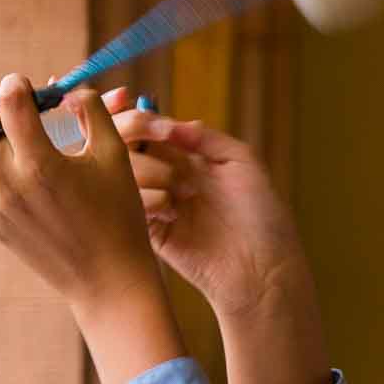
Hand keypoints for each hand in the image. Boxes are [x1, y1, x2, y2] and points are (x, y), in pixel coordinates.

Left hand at [0, 74, 161, 312]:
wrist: (111, 276)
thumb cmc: (120, 216)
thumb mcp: (117, 158)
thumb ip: (94, 113)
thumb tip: (69, 91)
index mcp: (41, 162)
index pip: (11, 102)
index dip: (17, 84)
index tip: (28, 83)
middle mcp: (8, 182)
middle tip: (7, 94)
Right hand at [104, 90, 307, 321]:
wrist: (261, 266)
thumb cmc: (263, 216)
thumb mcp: (243, 163)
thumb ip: (206, 138)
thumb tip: (169, 123)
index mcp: (187, 157)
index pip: (146, 127)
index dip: (139, 118)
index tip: (152, 121)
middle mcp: (166, 175)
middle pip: (123, 143)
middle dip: (133, 136)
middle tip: (157, 145)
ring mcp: (154, 201)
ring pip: (121, 170)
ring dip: (149, 171)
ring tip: (185, 192)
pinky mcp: (148, 229)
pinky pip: (128, 203)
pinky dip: (148, 199)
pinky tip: (173, 213)